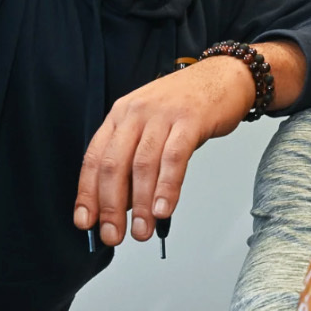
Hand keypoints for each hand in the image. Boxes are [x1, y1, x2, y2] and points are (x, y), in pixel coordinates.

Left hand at [73, 40, 305, 245]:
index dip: (87, 193)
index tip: (86, 221)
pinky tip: (165, 209)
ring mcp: (162, 115)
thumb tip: (126, 204)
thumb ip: (135, 159)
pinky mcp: (190, 120)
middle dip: (110, 207)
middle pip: (113, 165)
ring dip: (141, 205)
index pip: (93, 158)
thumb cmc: (187, 104)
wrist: (225, 75)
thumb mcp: (152, 125)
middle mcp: (135, 113)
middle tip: (113, 235)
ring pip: (142, 166)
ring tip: (141, 231)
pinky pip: (174, 159)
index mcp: (120, 115)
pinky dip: (167, 188)